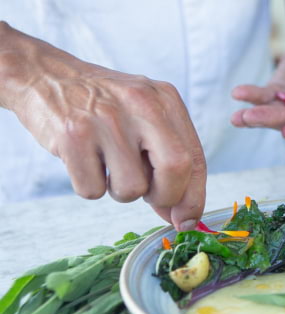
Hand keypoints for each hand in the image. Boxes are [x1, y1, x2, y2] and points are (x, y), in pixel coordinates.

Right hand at [0, 23, 205, 230]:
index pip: (195, 158)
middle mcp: (140, 104)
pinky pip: (93, 191)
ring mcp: (106, 118)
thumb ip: (166, 165)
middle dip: (166, 197)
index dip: (194, 197)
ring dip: (121, 192)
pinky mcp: (73, 134)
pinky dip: (90, 186)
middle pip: (176, 169)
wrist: (45, 76)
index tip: (187, 220)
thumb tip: (181, 217)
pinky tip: (85, 161)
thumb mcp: (144, 123)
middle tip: (149, 196)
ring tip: (108, 166)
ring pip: (132, 189)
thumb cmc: (104, 108)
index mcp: (165, 100)